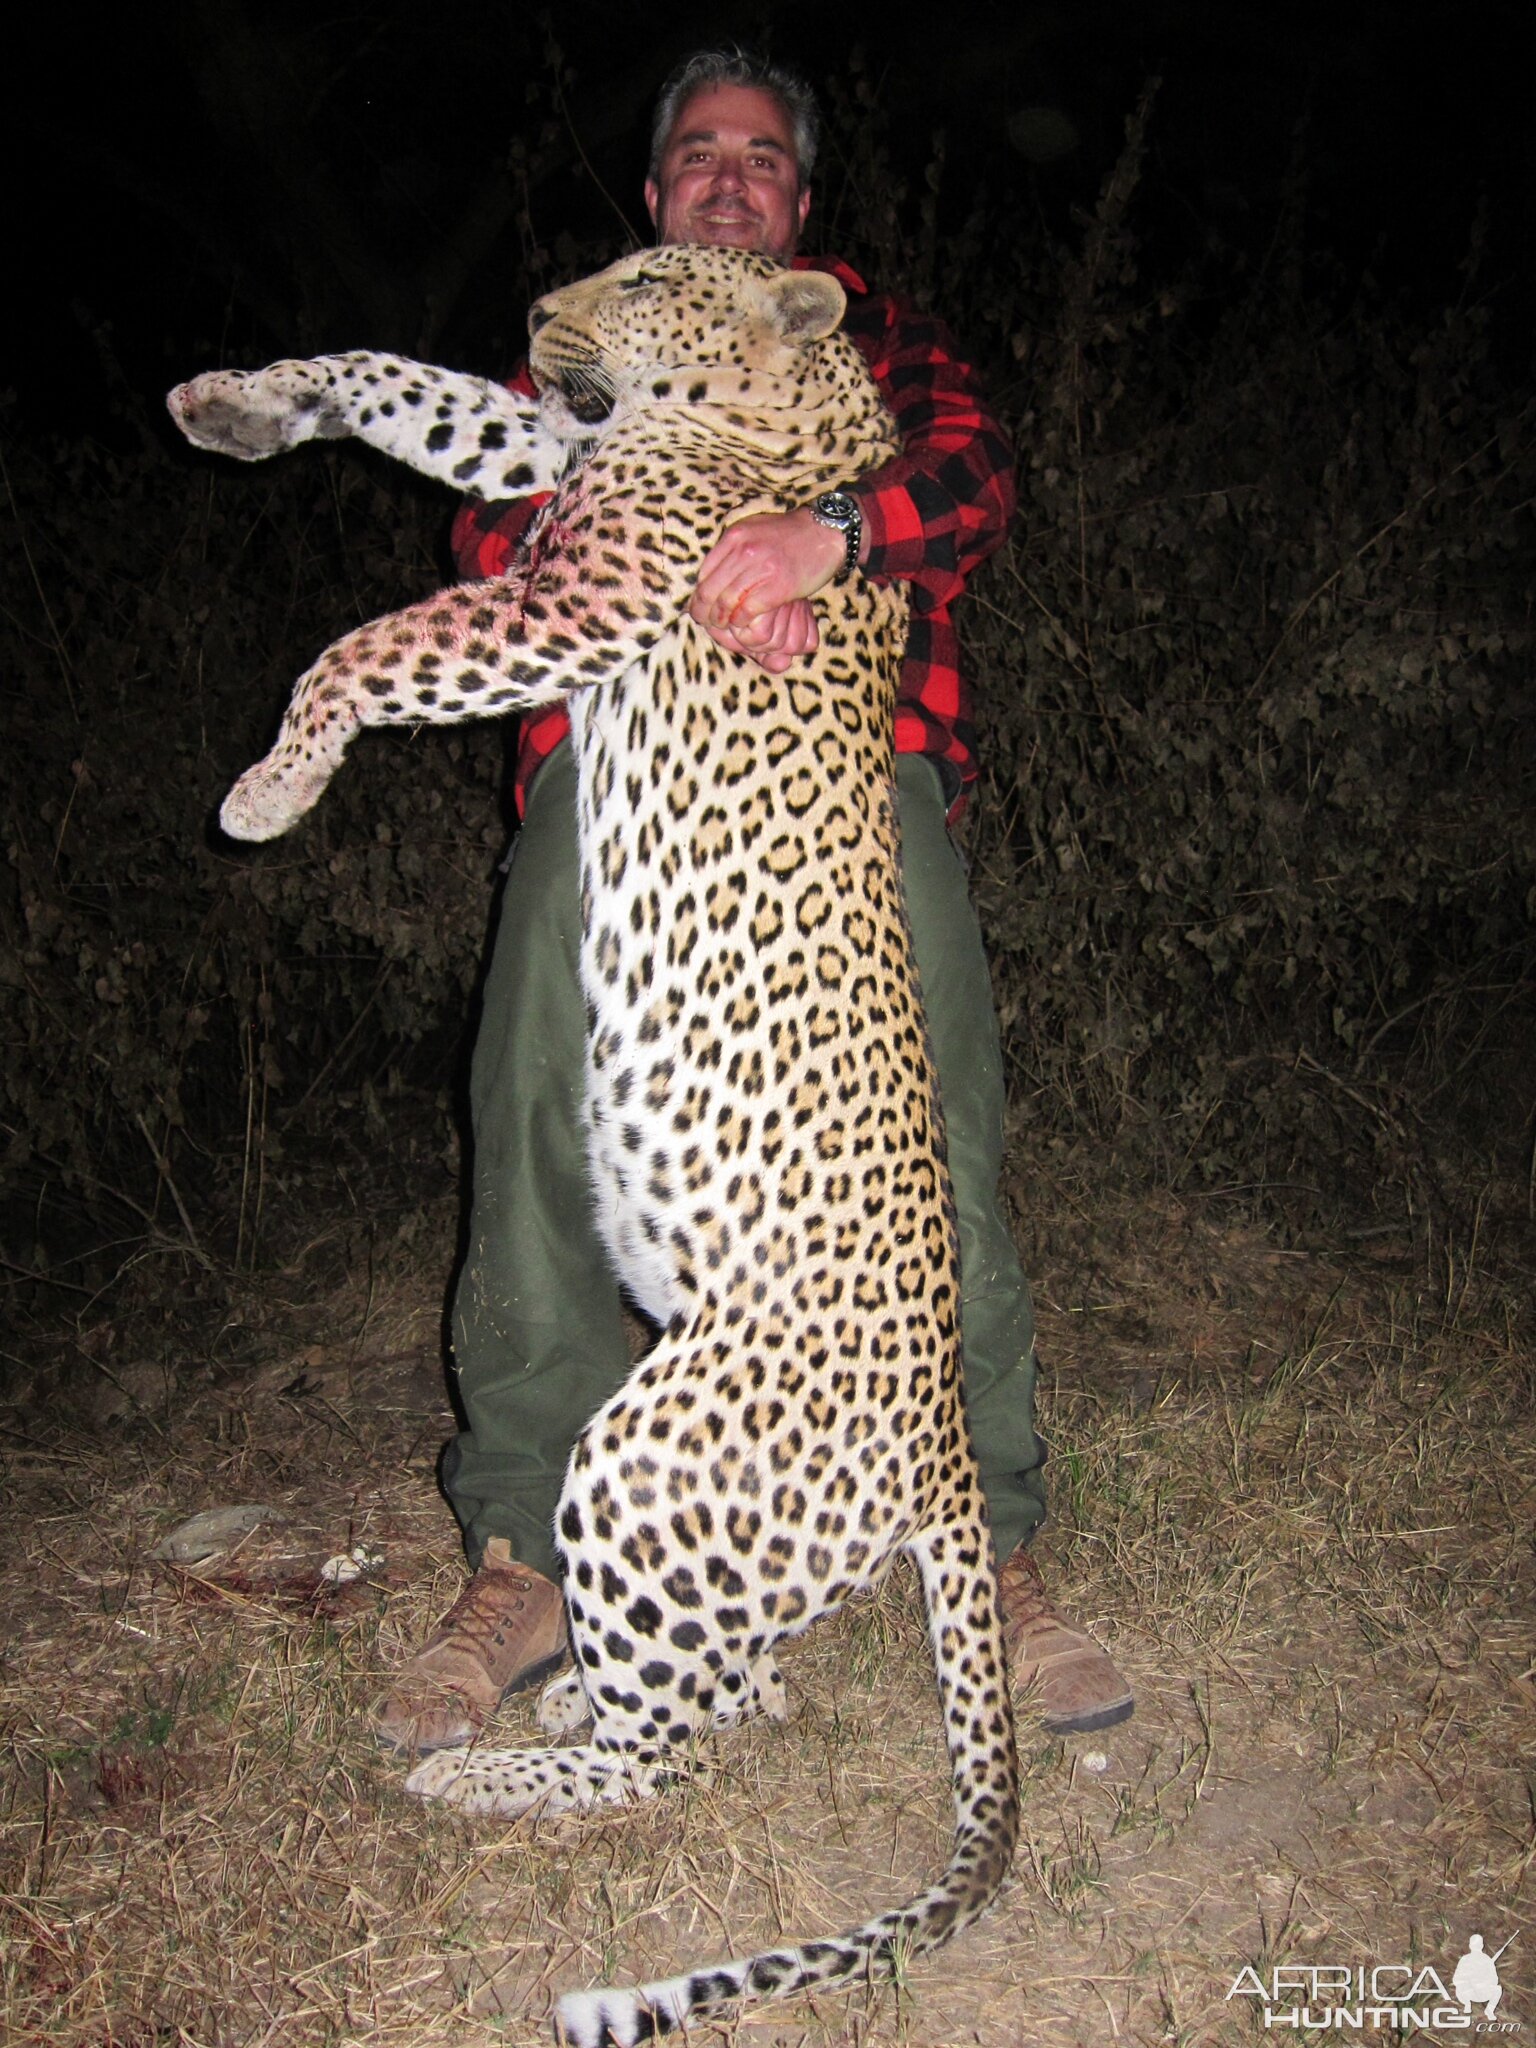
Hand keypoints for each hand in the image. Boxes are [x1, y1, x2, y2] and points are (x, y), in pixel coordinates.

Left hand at [689, 507, 848, 674]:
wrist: (824, 532)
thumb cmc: (790, 535)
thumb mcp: (754, 531)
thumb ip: (734, 548)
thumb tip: (713, 571)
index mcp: (735, 536)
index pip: (704, 572)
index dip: (698, 595)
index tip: (699, 607)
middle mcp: (744, 551)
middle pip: (710, 590)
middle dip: (703, 612)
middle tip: (705, 623)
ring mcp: (761, 569)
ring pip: (725, 603)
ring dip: (720, 620)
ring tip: (721, 628)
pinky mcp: (777, 587)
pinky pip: (747, 611)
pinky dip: (740, 622)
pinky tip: (741, 625)